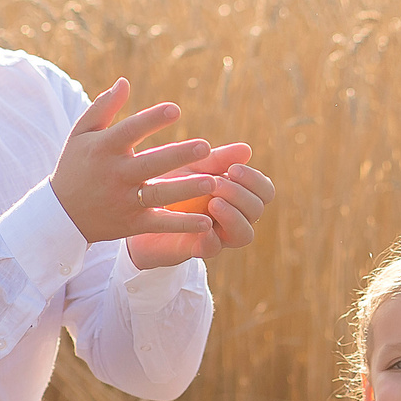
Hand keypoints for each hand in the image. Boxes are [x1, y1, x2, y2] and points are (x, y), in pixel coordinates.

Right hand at [50, 83, 214, 244]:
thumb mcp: (81, 134)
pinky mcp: (132, 224)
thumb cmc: (75, 166)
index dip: (152, 120)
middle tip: (206, 147)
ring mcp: (124, 201)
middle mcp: (115, 174)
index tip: (175, 110)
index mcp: (104, 149)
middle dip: (178, 156)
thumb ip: (103, 107)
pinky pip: (159, 224)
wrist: (61, 215)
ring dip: (186, 190)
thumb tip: (125, 81)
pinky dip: (182, 225)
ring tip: (212, 182)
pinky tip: (207, 222)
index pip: (130, 131)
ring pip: (158, 195)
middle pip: (150, 164)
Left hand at [125, 142, 274, 269]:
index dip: (254, 180)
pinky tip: (203, 226)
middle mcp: (234, 216)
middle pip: (257, 210)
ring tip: (213, 203)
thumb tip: (247, 150)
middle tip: (217, 183)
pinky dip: (211, 238)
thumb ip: (217, 160)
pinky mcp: (197, 250)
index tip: (233, 168)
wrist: (137, 209)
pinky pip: (213, 249)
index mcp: (237, 194)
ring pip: (244, 234)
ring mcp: (219, 236)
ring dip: (233, 217)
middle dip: (241, 195)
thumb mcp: (191, 165)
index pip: (264, 190)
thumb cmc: (168, 182)